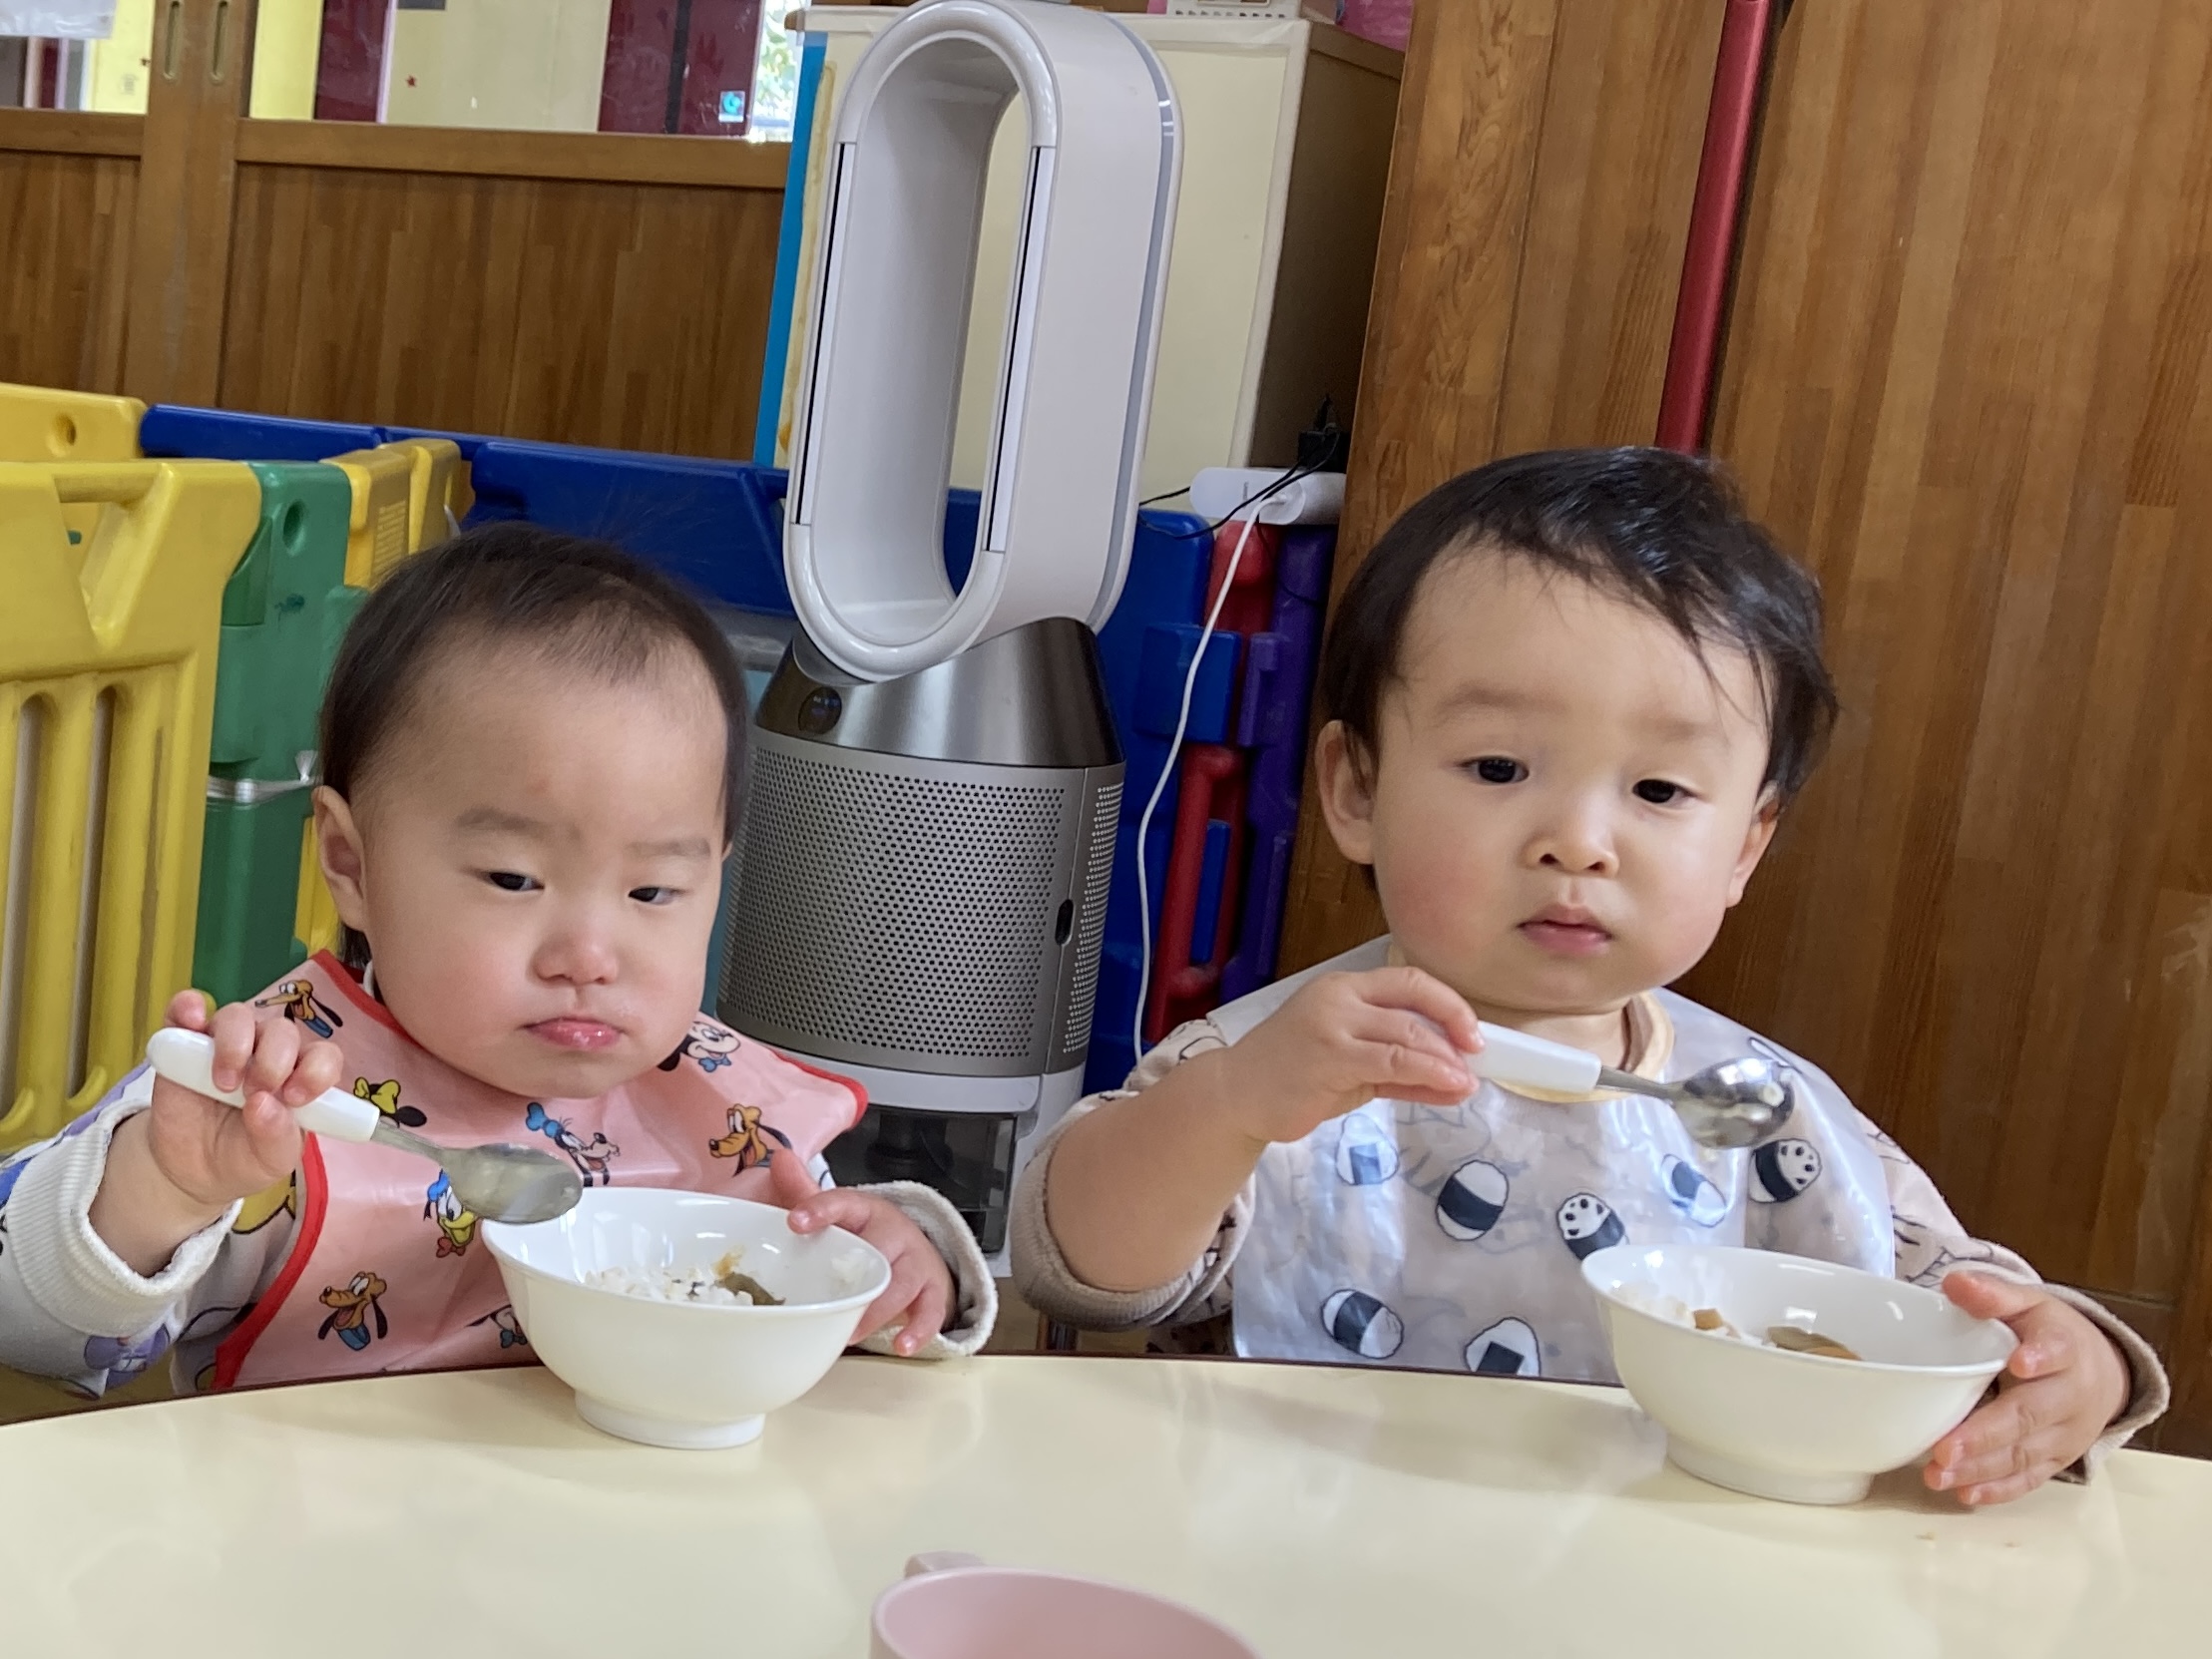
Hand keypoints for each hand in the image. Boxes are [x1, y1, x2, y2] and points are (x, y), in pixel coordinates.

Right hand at [91, 992, 345, 1274]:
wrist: (190, 1170)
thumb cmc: (244, 1158)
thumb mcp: (270, 1160)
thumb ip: (276, 1135)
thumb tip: (263, 1105)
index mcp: (299, 1077)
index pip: (323, 1055)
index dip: (315, 1070)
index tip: (294, 1098)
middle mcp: (267, 1052)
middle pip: (281, 1031)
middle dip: (273, 1060)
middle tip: (255, 1093)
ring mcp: (225, 1043)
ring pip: (238, 1016)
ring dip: (234, 1045)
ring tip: (224, 1084)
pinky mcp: (184, 1041)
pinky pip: (186, 1008)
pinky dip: (188, 1006)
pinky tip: (191, 1020)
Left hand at [766, 1150, 954, 1356]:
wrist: (919, 1253)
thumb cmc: (869, 1236)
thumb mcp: (840, 1214)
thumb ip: (805, 1192)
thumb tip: (778, 1158)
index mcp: (866, 1210)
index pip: (843, 1203)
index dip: (819, 1209)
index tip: (794, 1221)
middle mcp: (895, 1233)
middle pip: (878, 1248)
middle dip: (856, 1272)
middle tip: (826, 1297)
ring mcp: (917, 1263)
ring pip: (901, 1283)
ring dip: (876, 1310)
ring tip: (850, 1333)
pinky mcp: (932, 1292)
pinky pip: (930, 1311)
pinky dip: (918, 1330)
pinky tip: (902, 1345)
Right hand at [1216, 965, 1481, 1145]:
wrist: (1237, 1095)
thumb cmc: (1292, 1077)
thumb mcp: (1351, 1067)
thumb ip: (1399, 1069)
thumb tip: (1456, 1079)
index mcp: (1343, 987)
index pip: (1409, 981)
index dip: (1450, 1004)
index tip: (1474, 1034)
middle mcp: (1339, 997)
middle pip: (1414, 1004)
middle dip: (1455, 1031)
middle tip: (1477, 1060)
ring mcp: (1332, 1025)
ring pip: (1407, 1033)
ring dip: (1446, 1059)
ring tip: (1468, 1081)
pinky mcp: (1330, 1058)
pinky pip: (1393, 1062)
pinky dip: (1429, 1075)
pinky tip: (1449, 1088)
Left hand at [1922, 1272, 2130, 1505]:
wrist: (2100, 1371)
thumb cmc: (2049, 1333)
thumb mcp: (2028, 1304)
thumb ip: (1994, 1295)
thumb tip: (1954, 1283)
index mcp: (2065, 1348)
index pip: (2056, 1351)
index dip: (2040, 1357)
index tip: (2019, 1363)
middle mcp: (2070, 1396)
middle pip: (2029, 1416)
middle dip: (1985, 1434)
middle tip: (1943, 1448)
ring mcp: (2064, 1434)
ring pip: (2024, 1455)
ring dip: (1980, 1468)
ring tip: (1937, 1473)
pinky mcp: (2055, 1460)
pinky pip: (2029, 1479)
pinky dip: (1998, 1490)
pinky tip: (1965, 1493)